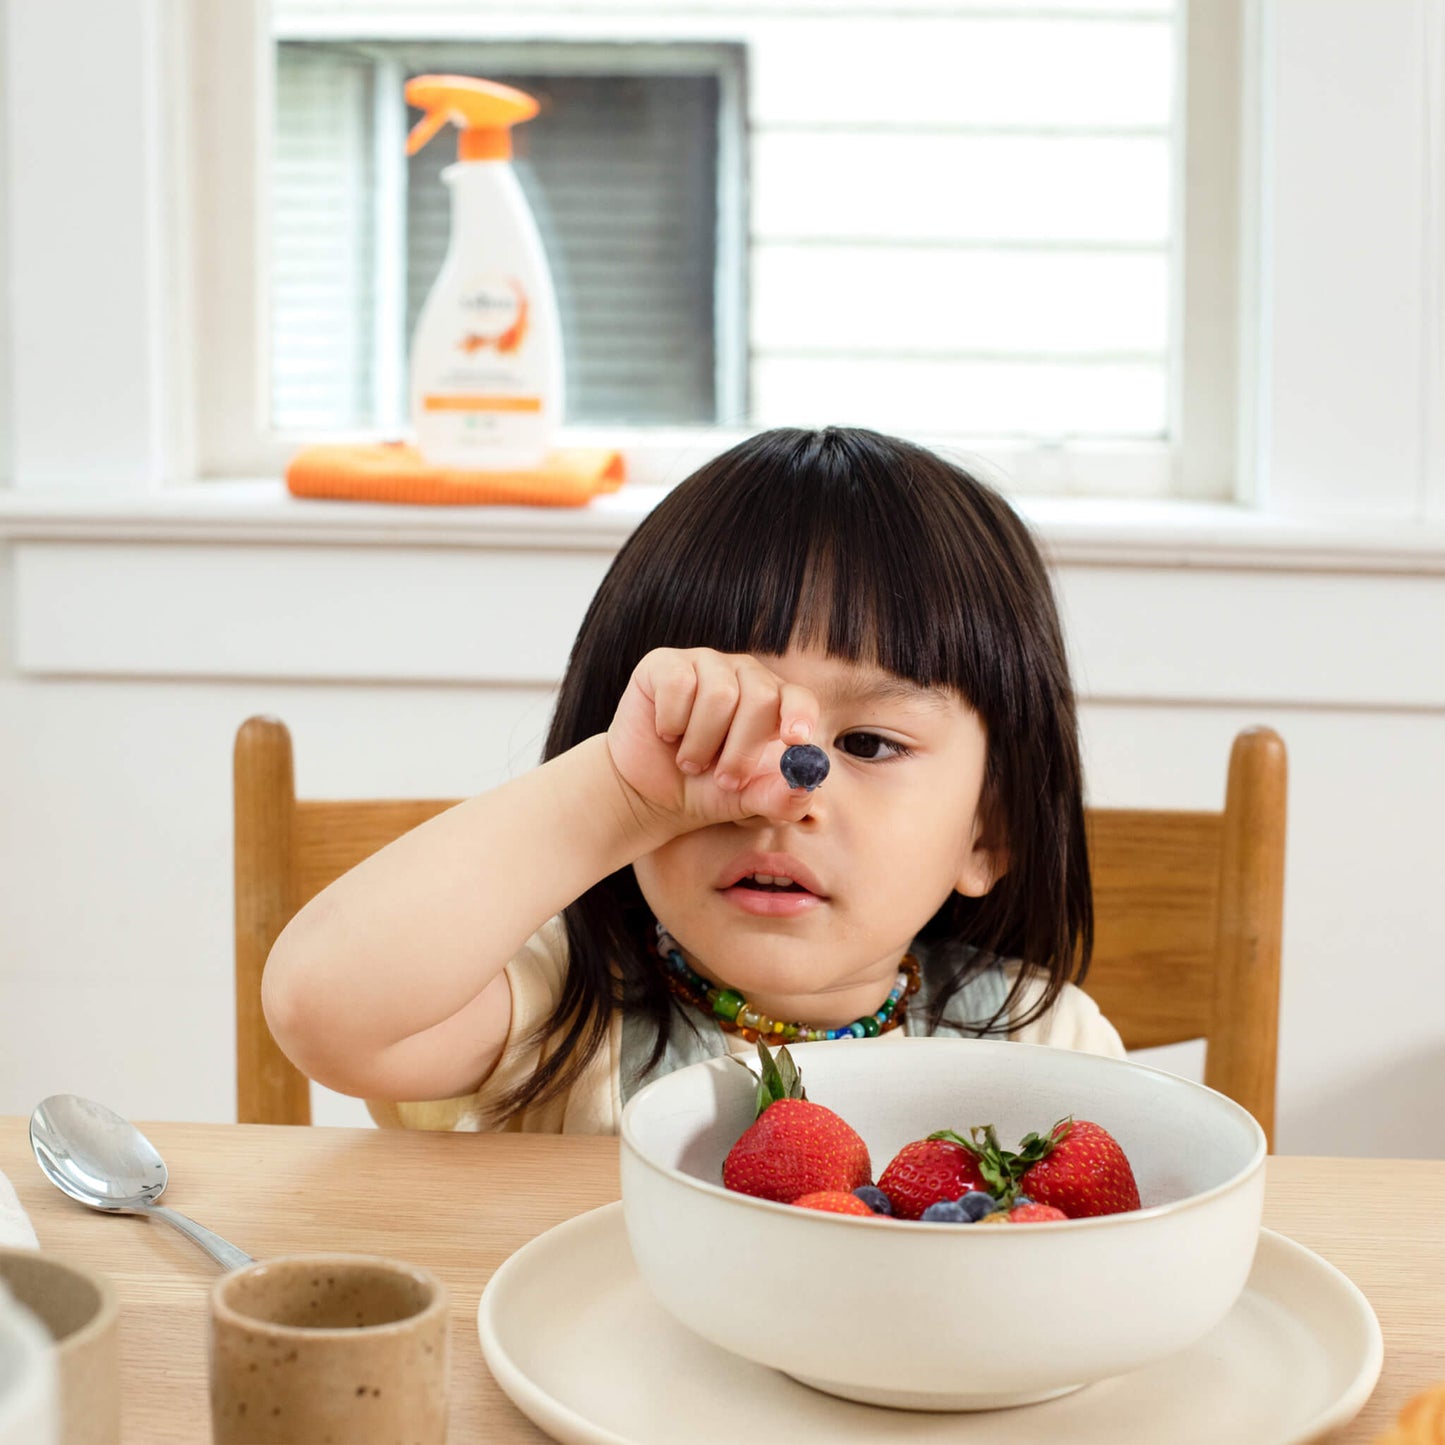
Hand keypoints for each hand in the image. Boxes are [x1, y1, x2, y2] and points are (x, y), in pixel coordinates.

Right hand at [606, 648, 821, 836]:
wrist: (647, 793)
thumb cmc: (704, 790)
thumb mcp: (746, 802)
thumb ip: (780, 799)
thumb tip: (803, 786)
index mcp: (773, 703)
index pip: (799, 697)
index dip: (800, 715)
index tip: (794, 740)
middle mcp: (743, 676)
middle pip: (760, 695)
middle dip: (741, 748)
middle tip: (722, 778)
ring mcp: (705, 664)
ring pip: (719, 695)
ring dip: (701, 743)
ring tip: (689, 761)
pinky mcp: (665, 664)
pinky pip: (678, 684)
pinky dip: (671, 722)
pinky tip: (666, 734)